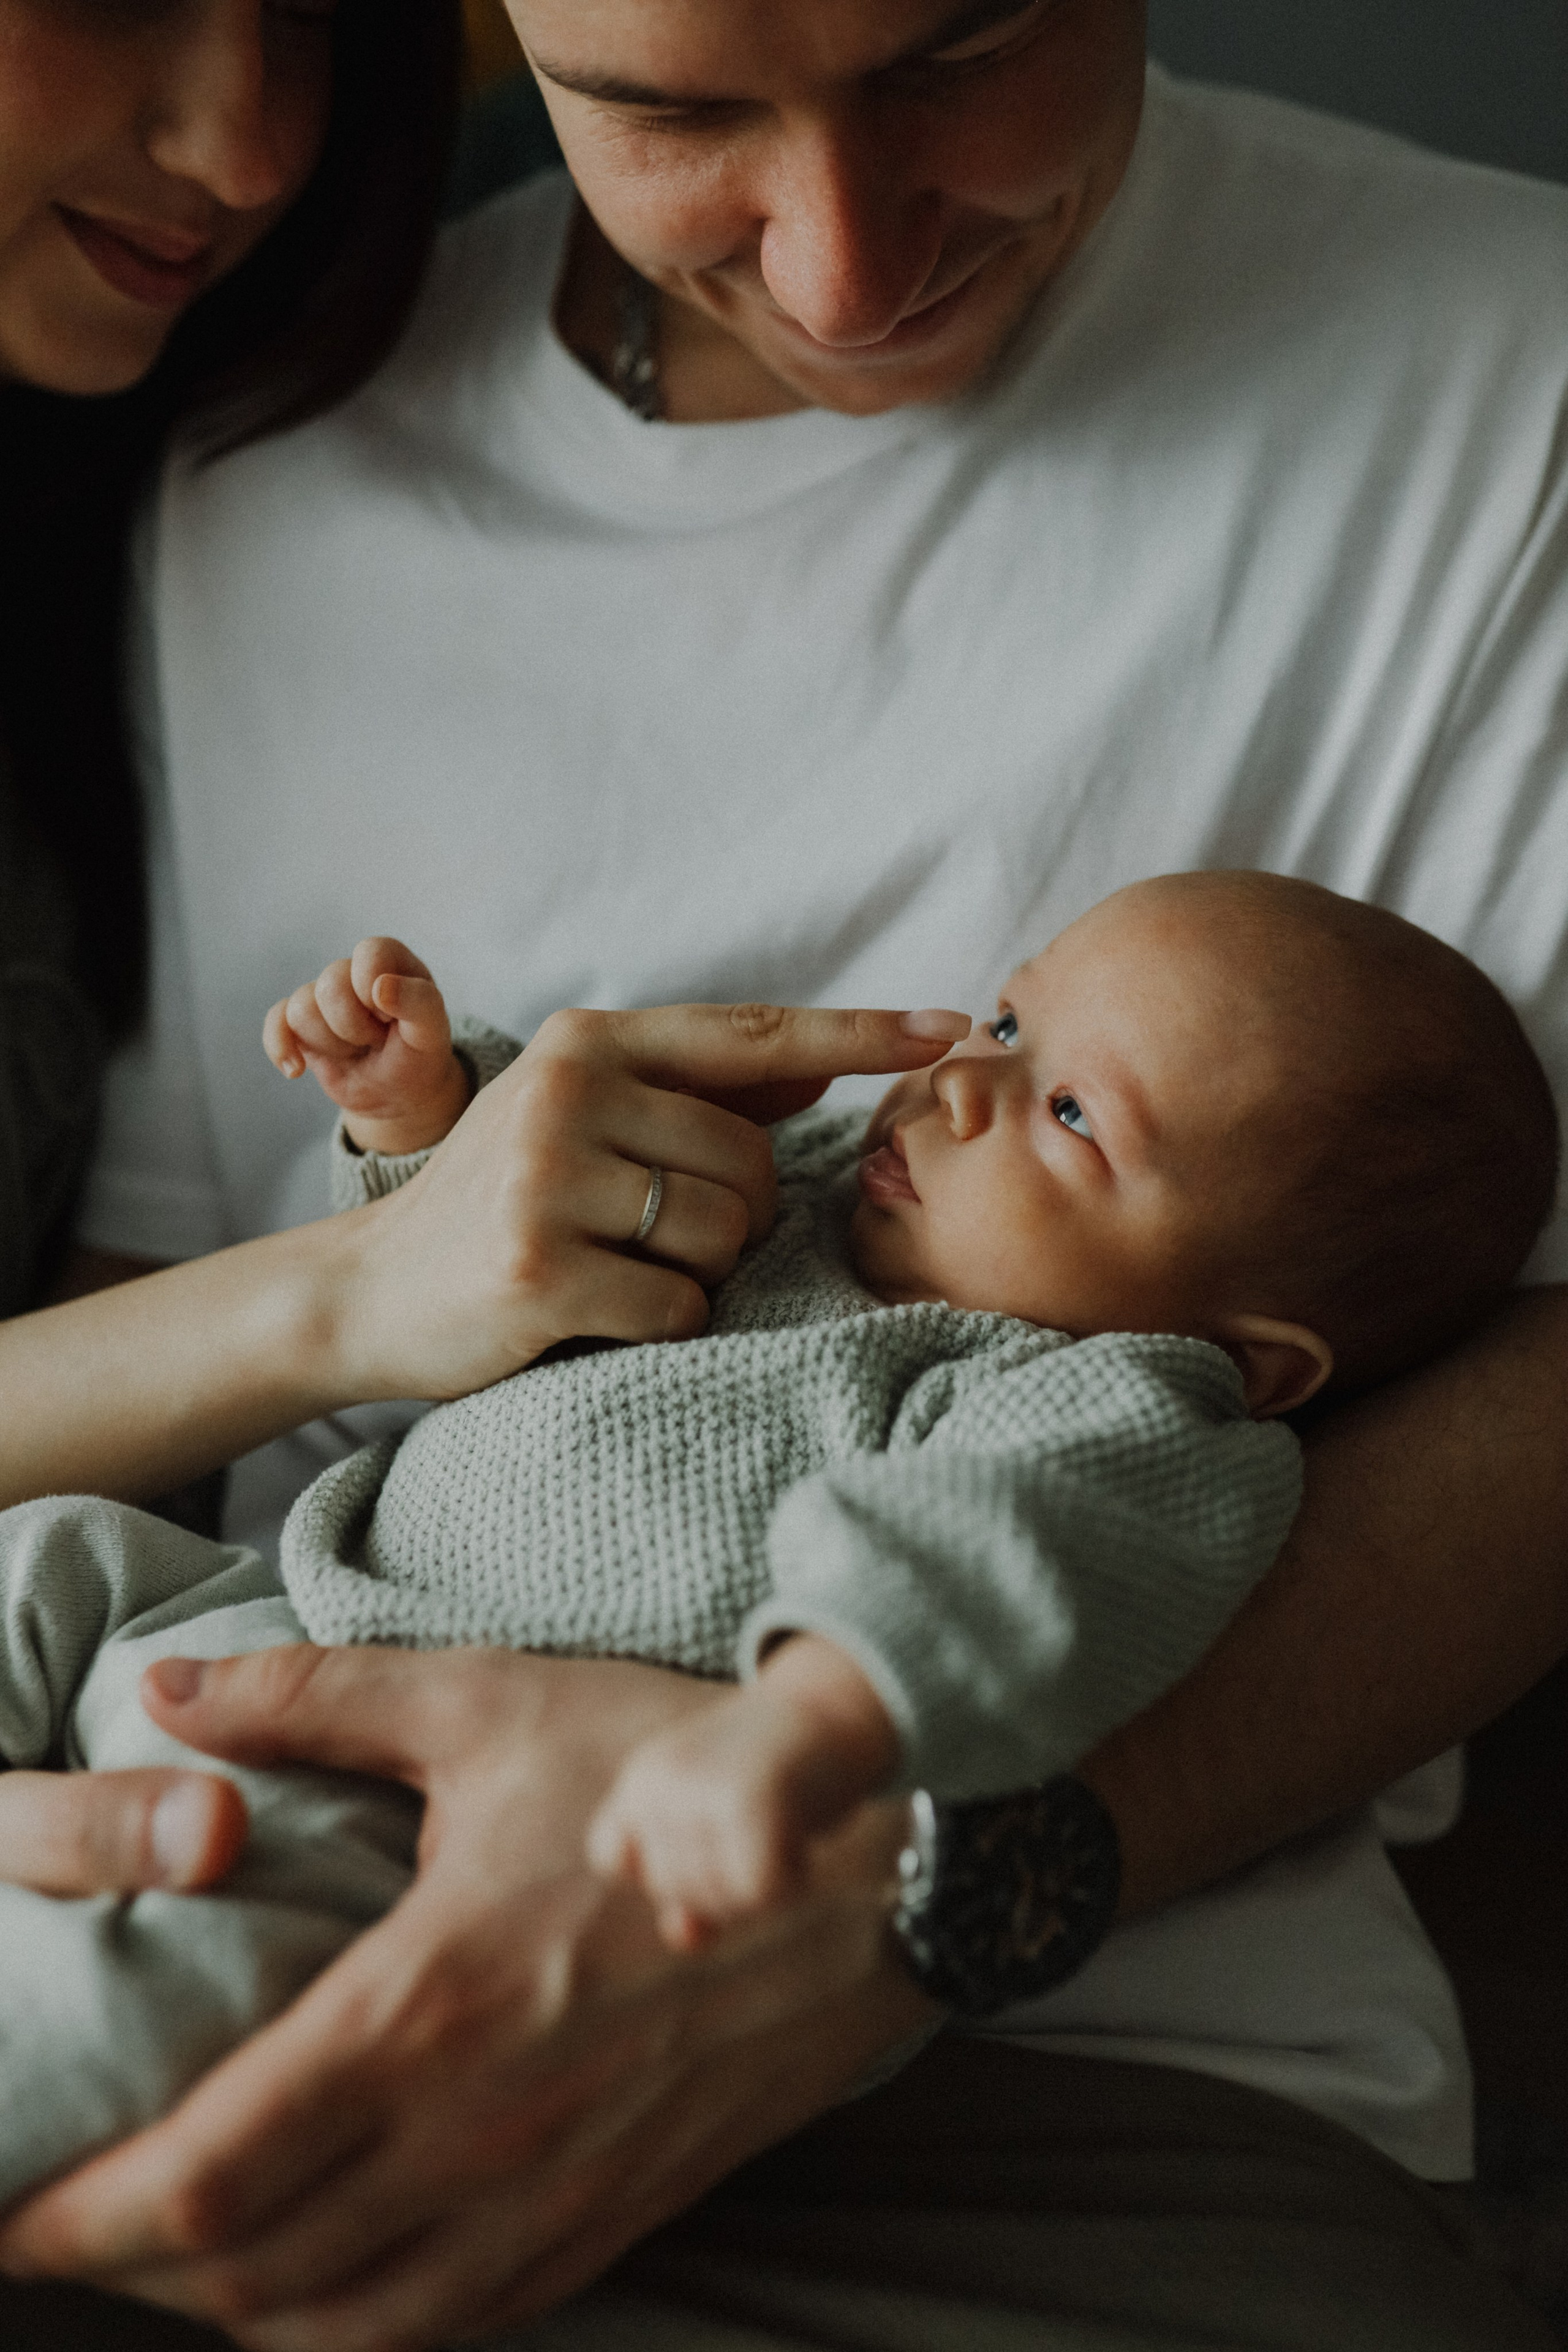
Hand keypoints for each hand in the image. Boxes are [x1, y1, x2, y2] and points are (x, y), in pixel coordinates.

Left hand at [0, 1645, 929, 2351]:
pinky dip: (352, 2331)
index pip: (209, 2174)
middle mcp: (479, 2133)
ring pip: (344, 2328)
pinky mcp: (611, 2220)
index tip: (11, 2209)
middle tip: (67, 2221)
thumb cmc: (668, 1768)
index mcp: (428, 2004)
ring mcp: (550, 2196)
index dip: (86, 2215)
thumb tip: (168, 1687)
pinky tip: (317, 2288)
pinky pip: (452, 2329)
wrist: (867, 1865)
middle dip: (131, 2270)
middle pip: (250, 2275)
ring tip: (168, 2260)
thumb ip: (314, 1701)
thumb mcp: (490, 1704)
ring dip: (232, 2311)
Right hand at [263, 937, 469, 1156]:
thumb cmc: (419, 1055)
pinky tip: (297, 1070)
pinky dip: (282, 1048)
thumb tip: (380, 987)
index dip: (377, 992)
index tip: (393, 1019)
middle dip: (356, 1027)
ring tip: (358, 1050)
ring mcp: (322, 998)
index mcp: (389, 960)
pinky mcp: (299, 1024)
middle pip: (330, 985)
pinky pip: (276, 1022)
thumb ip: (420, 1002)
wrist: (399, 1096)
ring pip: (302, 1009)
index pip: (369, 954)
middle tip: (378, 1040)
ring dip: (333, 1044)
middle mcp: (352, 972)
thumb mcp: (433, 1032)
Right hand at [329, 1000, 970, 1401]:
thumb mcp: (584, 1118)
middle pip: (753, 1161)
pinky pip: (681, 1306)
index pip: (752, 1033)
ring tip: (615, 1267)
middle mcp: (569, 1092)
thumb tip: (819, 1067)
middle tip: (643, 1233)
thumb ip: (696, 1091)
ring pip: (725, 1235)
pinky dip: (661, 1324)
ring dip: (696, 1273)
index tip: (950, 1028)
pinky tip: (596, 1312)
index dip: (858, 1033)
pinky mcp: (541, 1269)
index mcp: (589, 1042)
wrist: (369, 1291)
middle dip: (732, 1215)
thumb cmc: (502, 1202)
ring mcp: (549, 1178)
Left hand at [588, 1634, 900, 1951]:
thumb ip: (695, 1883)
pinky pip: (760, 1892)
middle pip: (673, 1889)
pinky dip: (790, 1885)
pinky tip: (802, 1850)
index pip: (610, 1858)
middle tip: (764, 1836)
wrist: (835, 1704)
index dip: (659, 1870)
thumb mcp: (721, 1820)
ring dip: (759, 1887)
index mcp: (642, 1775)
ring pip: (716, 1898)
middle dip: (723, 1883)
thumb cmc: (778, 1770)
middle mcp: (661, 1781)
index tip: (709, 1840)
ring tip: (784, 1836)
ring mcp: (702, 1791)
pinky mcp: (752, 1803)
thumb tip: (683, 1937)